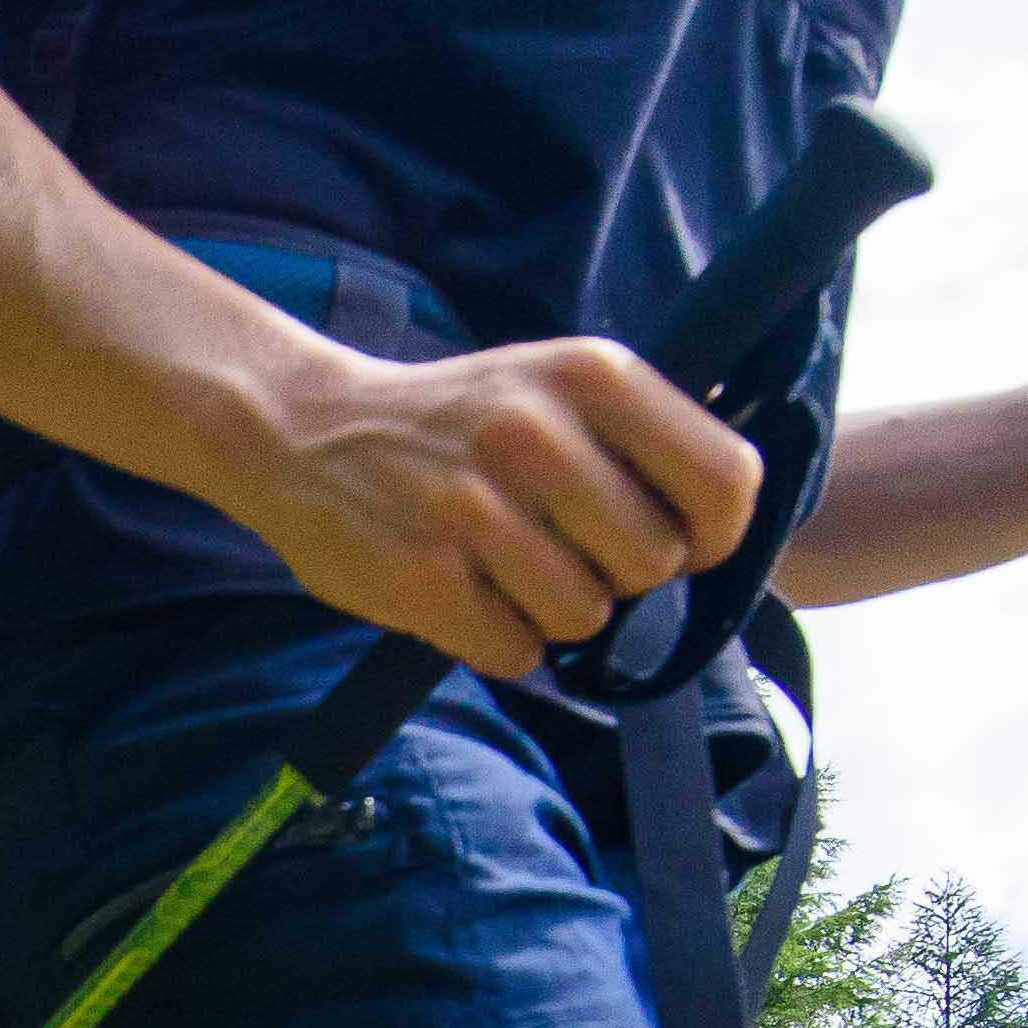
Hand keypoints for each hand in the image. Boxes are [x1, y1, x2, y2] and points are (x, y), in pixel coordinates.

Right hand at [219, 328, 767, 681]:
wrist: (302, 429)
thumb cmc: (451, 420)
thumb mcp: (552, 384)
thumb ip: (637, 435)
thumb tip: (721, 521)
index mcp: (591, 375)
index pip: (724, 480)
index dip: (714, 533)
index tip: (679, 542)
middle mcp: (538, 433)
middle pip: (654, 562)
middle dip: (619, 576)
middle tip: (565, 552)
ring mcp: (475, 508)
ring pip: (585, 616)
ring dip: (552, 613)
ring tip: (504, 571)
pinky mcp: (424, 577)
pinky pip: (516, 652)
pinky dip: (497, 642)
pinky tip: (465, 597)